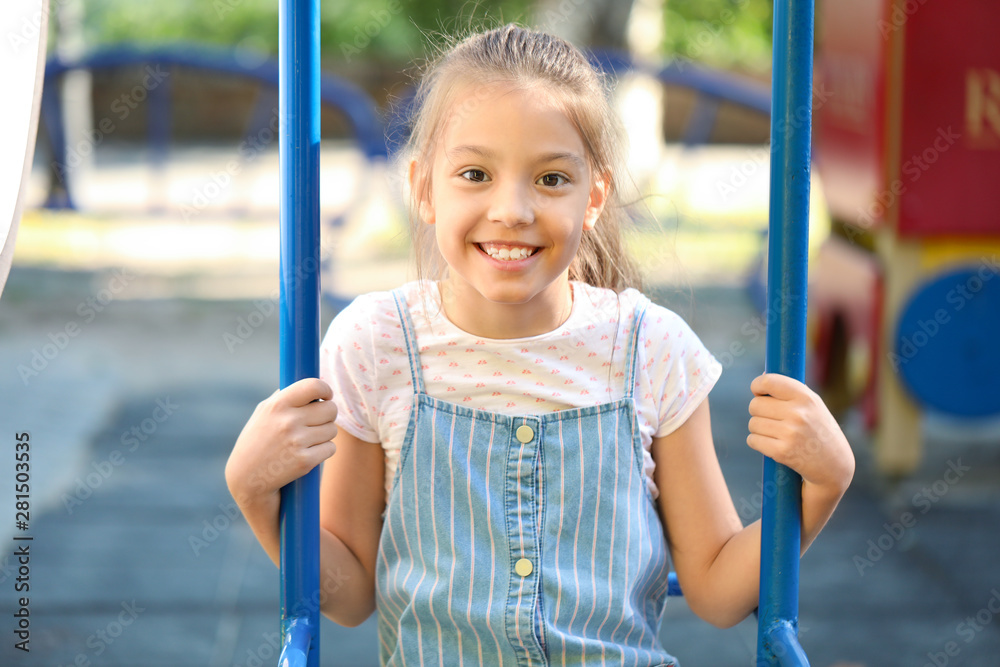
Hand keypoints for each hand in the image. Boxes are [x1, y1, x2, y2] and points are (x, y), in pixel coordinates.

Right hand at [226, 378, 338, 507]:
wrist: (247, 478)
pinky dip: (324, 451)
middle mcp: (288, 421)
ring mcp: (297, 442)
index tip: (326, 396)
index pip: (313, 386)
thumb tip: (310, 384)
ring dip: (325, 434)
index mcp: (278, 405)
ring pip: (332, 430)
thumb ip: (284, 396)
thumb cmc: (257, 441)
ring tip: (310, 439)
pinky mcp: (305, 461)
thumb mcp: (263, 413)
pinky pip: (331, 448)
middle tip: (319, 421)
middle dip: (328, 415)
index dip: (325, 389)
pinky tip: (310, 453)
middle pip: (330, 409)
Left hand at [746, 373, 854, 495]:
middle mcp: (798, 414)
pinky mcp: (782, 452)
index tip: (758, 391)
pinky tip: (772, 444)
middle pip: (755, 405)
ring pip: (753, 423)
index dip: (757, 385)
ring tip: (776, 433)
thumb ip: (790, 390)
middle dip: (759, 411)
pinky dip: (758, 442)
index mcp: (806, 398)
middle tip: (772, 418)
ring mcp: (790, 434)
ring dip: (759, 429)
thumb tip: (763, 373)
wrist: (834, 466)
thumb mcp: (813, 405)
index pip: (768, 382)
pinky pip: (753, 440)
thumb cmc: (819, 431)